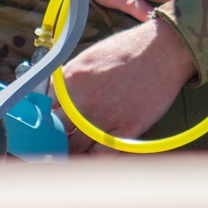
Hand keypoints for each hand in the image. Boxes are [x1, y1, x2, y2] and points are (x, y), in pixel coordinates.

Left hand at [55, 14, 195, 153]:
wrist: (164, 50)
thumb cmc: (129, 50)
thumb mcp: (90, 56)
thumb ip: (70, 79)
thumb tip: (55, 96)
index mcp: (70, 79)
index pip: (44, 107)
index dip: (45, 117)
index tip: (47, 124)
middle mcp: (82, 99)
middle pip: (55, 130)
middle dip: (55, 137)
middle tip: (56, 143)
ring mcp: (102, 116)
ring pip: (74, 147)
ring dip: (72, 151)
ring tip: (73, 152)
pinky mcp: (125, 129)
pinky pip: (100, 155)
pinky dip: (94, 157)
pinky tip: (94, 154)